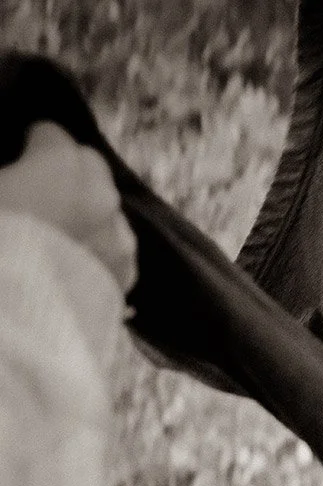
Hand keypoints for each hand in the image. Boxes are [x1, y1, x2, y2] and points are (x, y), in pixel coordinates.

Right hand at [0, 122, 136, 293]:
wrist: (8, 324)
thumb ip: (6, 178)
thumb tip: (15, 182)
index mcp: (62, 169)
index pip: (54, 136)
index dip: (33, 144)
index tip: (19, 153)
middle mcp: (102, 200)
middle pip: (90, 170)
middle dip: (66, 172)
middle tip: (35, 191)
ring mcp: (119, 243)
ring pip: (107, 213)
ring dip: (86, 214)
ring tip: (53, 232)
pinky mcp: (123, 281)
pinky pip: (114, 253)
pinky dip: (95, 251)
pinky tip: (70, 264)